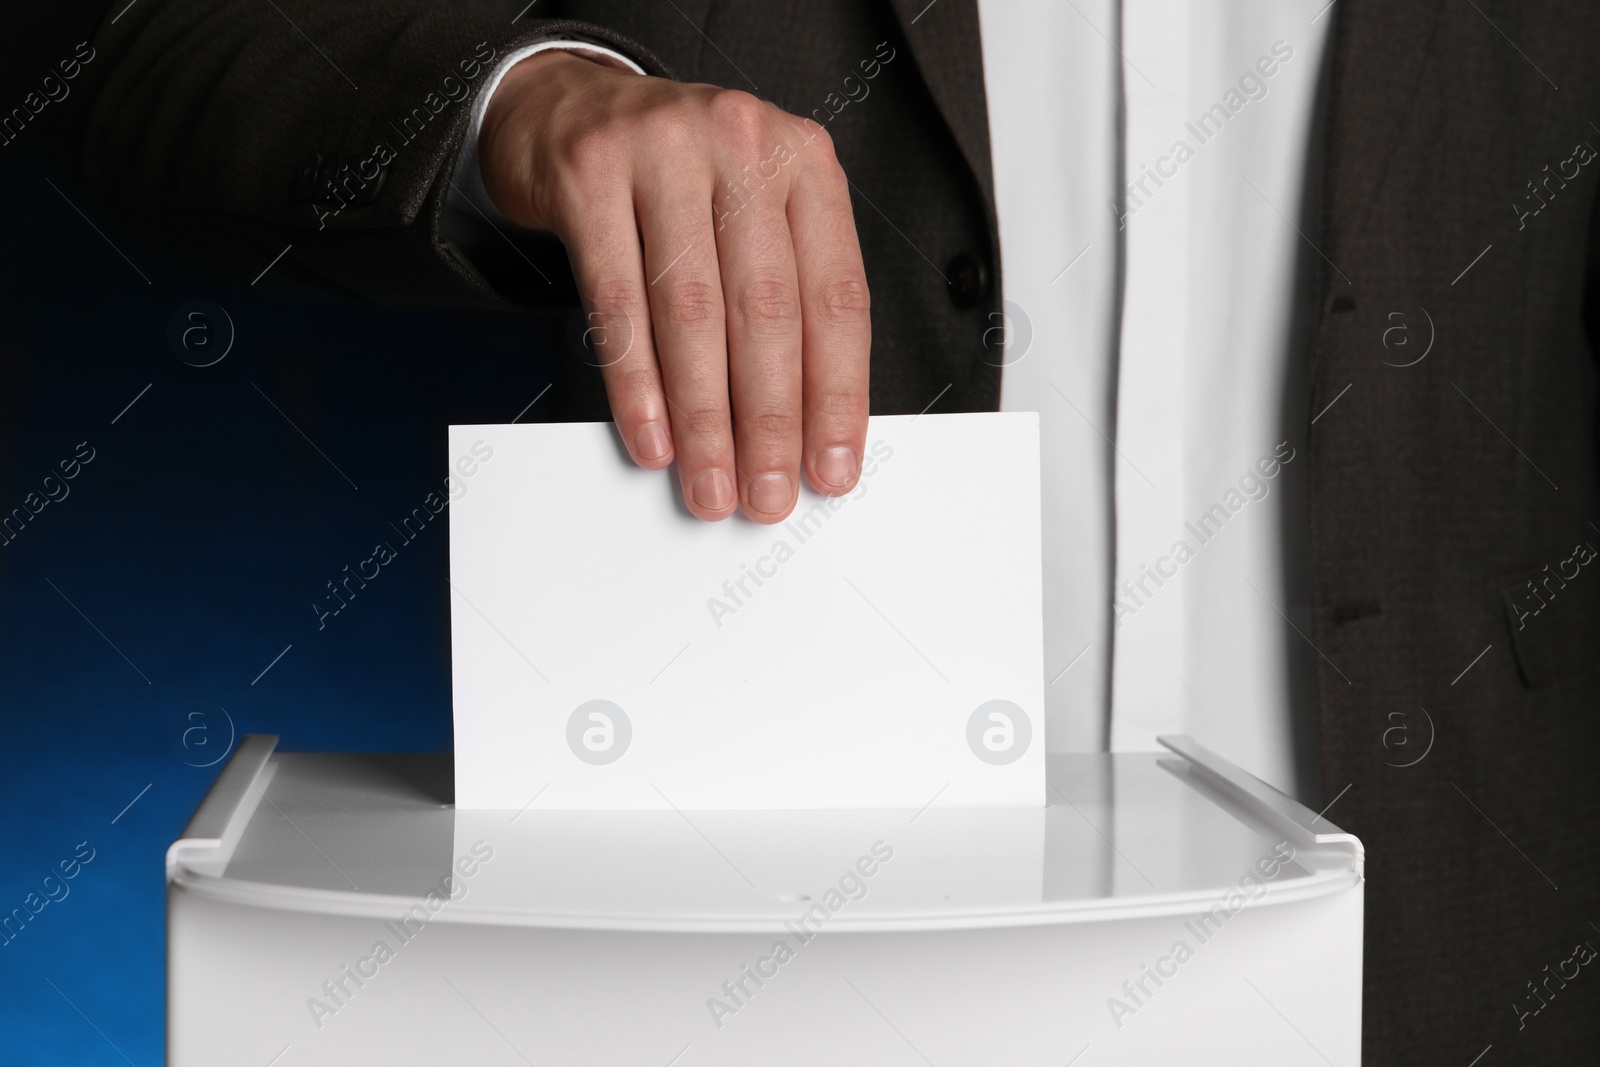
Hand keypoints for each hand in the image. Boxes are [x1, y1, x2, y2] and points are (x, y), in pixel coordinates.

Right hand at [479, 50, 870, 523]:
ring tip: (710, 483)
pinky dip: (637, 384)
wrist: (573, 108)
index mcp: (804, 163)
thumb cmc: (680, 180)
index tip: (832, 467)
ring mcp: (663, 152)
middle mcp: (742, 146)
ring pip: (692, 313)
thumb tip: (806, 428)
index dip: (837, 394)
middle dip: (769, 421)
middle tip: (767, 494)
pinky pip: (618, 302)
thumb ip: (787, 298)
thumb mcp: (753, 215)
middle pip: (767, 309)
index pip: (837, 296)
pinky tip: (652, 436)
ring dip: (704, 418)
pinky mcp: (589, 175)